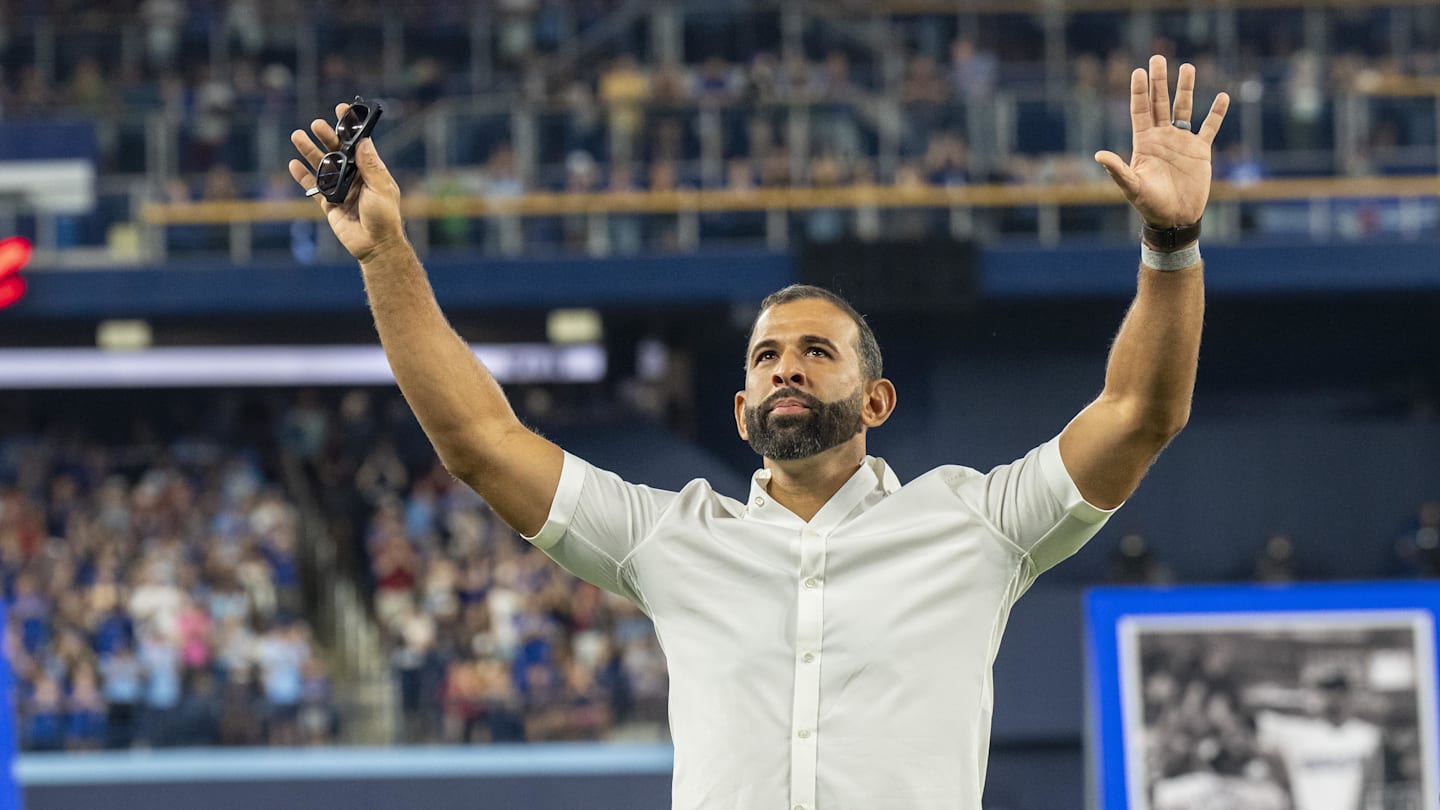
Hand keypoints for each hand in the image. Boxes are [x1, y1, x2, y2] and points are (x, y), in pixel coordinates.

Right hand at [289, 103, 405, 261]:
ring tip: (297, 136)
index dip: (350, 127)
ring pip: (322, 166)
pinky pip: (313, 187)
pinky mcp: (329, 203)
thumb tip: (363, 141)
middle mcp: (354, 176)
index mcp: (370, 170)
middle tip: (317, 124)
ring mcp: (340, 189)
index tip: (342, 109)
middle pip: (337, 151)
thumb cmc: (384, 218)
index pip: (359, 144)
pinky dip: (303, 177)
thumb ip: (370, 166)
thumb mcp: (381, 189)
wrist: (375, 246)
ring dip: (310, 151)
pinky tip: (293, 165)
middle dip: (326, 136)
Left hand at [1095, 55, 1229, 227]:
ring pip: (1184, 109)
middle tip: (1158, 57)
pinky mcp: (1200, 151)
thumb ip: (1117, 170)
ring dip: (1186, 89)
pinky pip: (1209, 128)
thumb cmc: (1150, 205)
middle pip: (1160, 102)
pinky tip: (1222, 97)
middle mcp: (1162, 138)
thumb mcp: (1132, 186)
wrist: (1175, 219)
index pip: (1140, 110)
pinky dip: (1216, 113)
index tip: (1138, 70)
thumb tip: (1098, 155)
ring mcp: (1181, 142)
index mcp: (1144, 143)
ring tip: (1188, 67)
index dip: (1139, 91)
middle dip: (1159, 81)